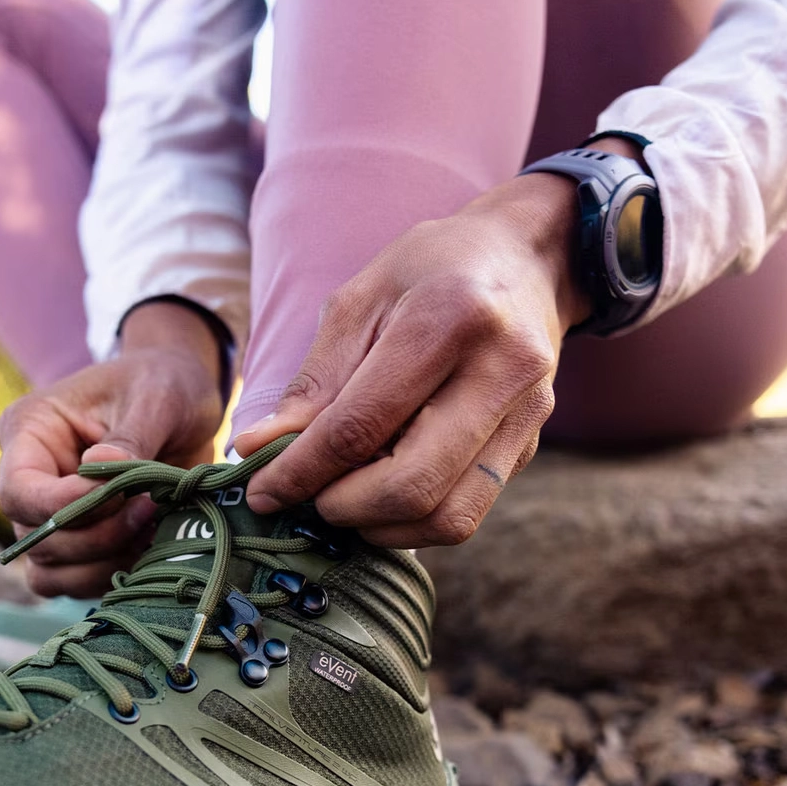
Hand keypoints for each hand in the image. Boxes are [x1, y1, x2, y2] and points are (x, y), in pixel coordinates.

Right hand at [0, 301, 223, 594]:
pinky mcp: (80, 543)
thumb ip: (131, 437)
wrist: (188, 402)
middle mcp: (30, 479)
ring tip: (152, 529)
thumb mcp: (156, 397)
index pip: (17, 490)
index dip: (62, 507)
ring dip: (103, 565)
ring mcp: (50, 517)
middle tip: (150, 507)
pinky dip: (113, 576)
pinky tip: (151, 547)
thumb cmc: (165, 384)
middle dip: (96, 537)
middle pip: (34, 539)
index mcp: (29, 431)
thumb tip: (100, 468)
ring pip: (49, 573)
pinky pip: (78, 583)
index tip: (121, 495)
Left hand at [236, 141, 631, 546]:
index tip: (261, 493)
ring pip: (446, 517)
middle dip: (342, 507)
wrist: (530, 258)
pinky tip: (381, 495)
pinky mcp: (529, 446)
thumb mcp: (360, 302)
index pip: (361, 426)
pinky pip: (465, 513)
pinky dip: (412, 523)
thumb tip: (256, 448)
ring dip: (378, 526)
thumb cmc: (430, 271)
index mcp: (449, 318)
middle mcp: (501, 371)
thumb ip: (313, 382)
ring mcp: (526, 415)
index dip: (301, 471)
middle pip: (411, 486)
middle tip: (306, 497)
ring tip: (342, 498)